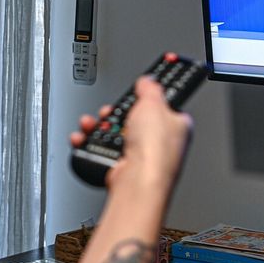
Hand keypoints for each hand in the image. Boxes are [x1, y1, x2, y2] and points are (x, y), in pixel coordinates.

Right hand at [72, 76, 191, 188]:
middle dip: (118, 113)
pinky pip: (103, 151)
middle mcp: (162, 144)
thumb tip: (148, 82)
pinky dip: (90, 144)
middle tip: (112, 110)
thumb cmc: (155, 148)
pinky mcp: (123, 168)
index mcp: (177, 126)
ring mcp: (141, 157)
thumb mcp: (153, 103)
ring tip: (93, 123)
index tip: (138, 91)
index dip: (149, 98)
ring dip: (99, 127)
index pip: (164, 106)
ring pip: (116, 135)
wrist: (138, 181)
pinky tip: (85, 138)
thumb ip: (150, 89)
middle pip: (135, 120)